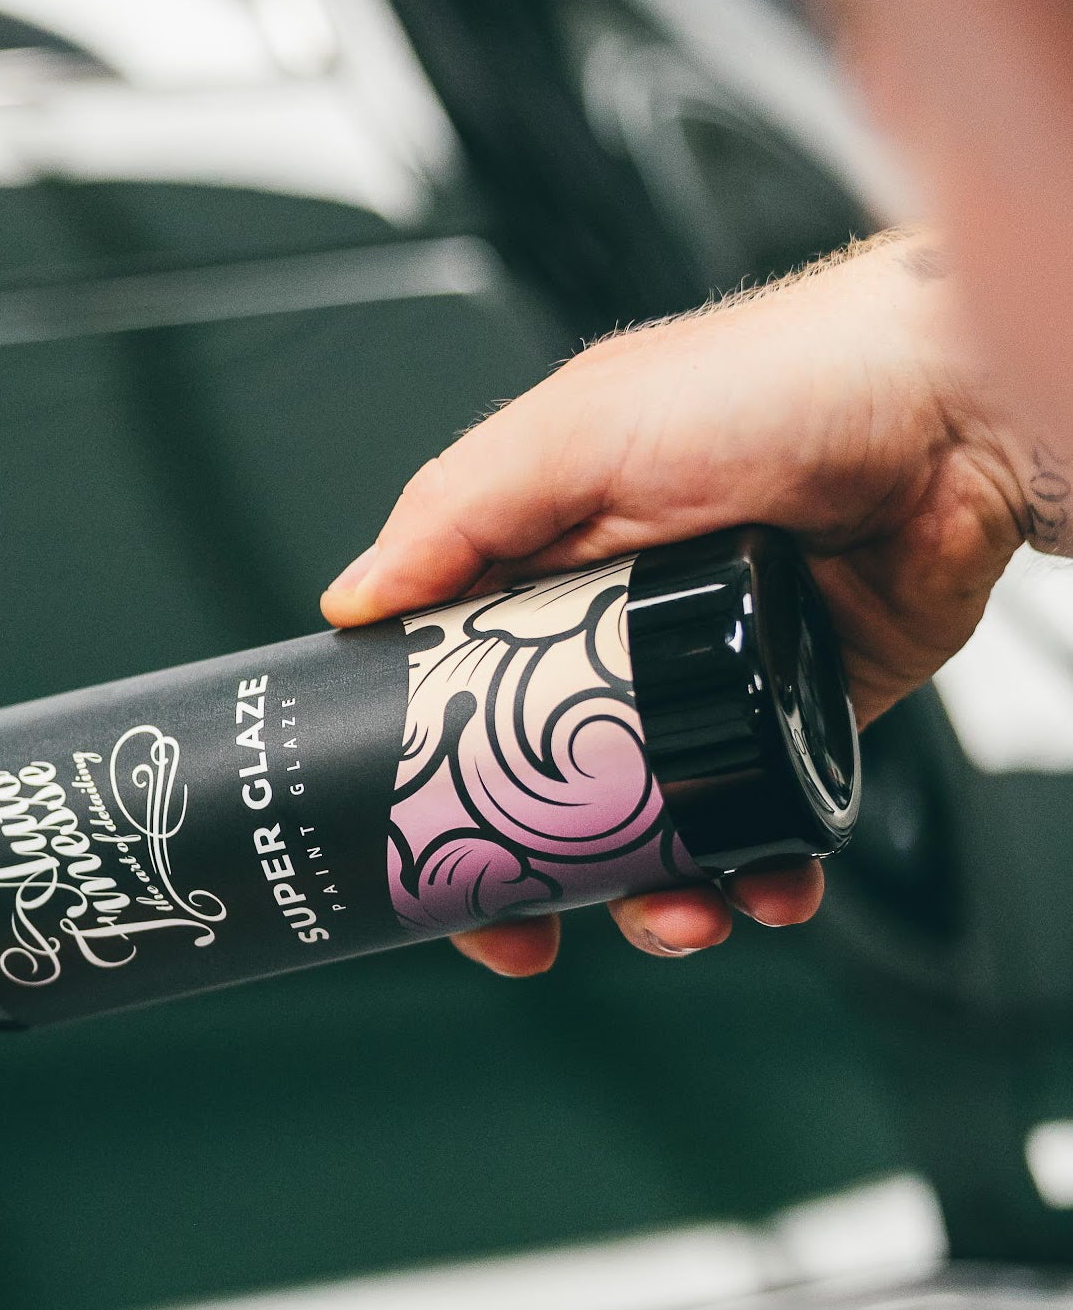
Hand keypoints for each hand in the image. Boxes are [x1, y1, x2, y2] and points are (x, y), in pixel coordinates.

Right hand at [322, 231, 1034, 976]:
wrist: (957, 411)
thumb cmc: (778, 380)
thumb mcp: (579, 430)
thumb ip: (457, 511)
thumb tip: (353, 600)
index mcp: (540, 571)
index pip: (452, 694)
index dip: (425, 781)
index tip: (417, 852)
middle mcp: (613, 640)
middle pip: (539, 789)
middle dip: (527, 873)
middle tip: (521, 929)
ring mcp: (706, 691)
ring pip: (648, 829)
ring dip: (649, 896)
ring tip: (672, 914)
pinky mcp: (795, 721)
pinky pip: (759, 826)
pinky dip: (758, 875)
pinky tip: (765, 889)